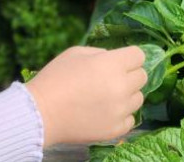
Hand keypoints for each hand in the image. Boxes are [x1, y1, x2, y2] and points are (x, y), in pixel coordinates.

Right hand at [25, 45, 146, 146]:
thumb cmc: (56, 77)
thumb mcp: (78, 53)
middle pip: (142, 76)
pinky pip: (130, 120)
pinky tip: (107, 112)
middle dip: (130, 74)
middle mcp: (121, 87)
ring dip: (128, 95)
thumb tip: (116, 59)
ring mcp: (119, 110)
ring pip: (138, 98)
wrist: (40, 113)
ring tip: (108, 96)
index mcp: (113, 64)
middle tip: (113, 78)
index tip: (122, 60)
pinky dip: (122, 115)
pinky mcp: (114, 130)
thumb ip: (102, 53)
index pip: (139, 55)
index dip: (130, 56)